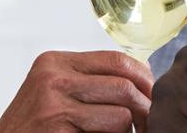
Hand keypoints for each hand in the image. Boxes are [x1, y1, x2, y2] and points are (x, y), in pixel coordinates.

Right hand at [0, 50, 153, 132]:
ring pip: (121, 114)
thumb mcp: (54, 90)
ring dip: (129, 129)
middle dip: (145, 106)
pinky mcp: (58, 128)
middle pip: (123, 85)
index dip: (143, 77)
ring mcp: (54, 104)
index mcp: (54, 62)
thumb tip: (143, 74)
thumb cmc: (34, 125)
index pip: (116, 60)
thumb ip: (89, 80)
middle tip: (150, 121)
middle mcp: (53, 77)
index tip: (152, 94)